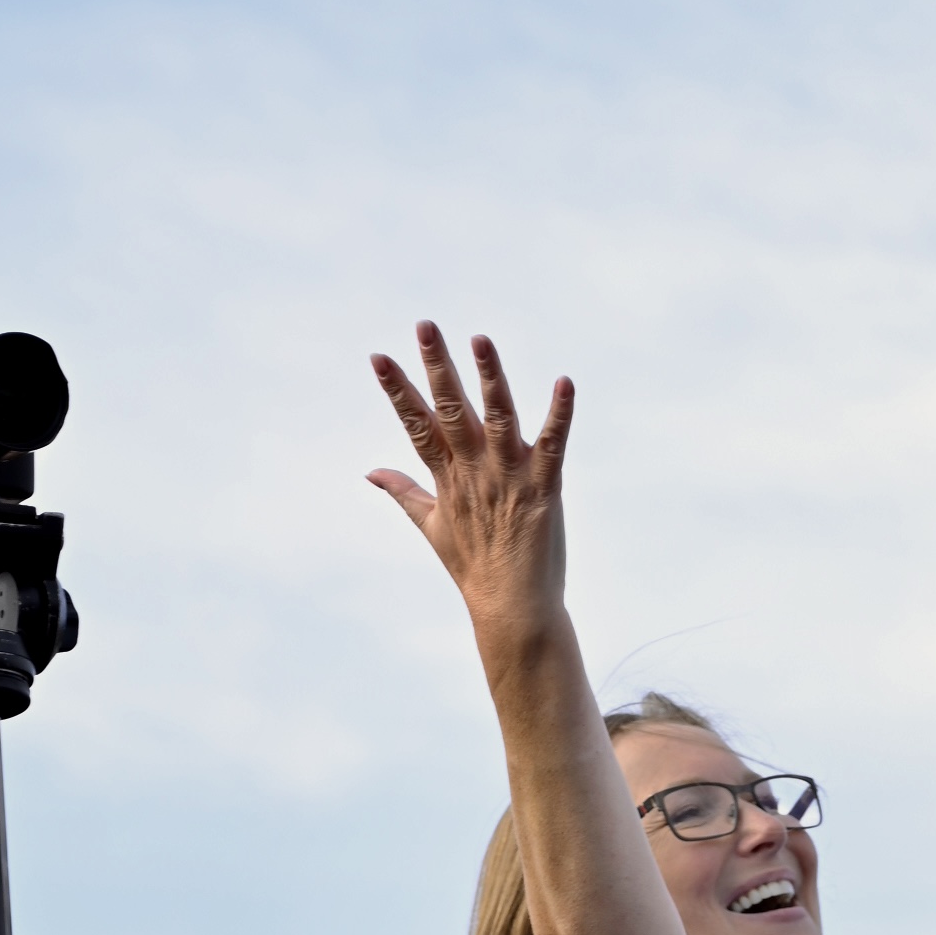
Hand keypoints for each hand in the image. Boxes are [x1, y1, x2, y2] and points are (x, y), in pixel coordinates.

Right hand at [368, 324, 575, 663]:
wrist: (512, 609)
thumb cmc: (474, 568)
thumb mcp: (431, 526)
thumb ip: (404, 492)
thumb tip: (371, 472)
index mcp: (447, 476)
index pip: (416, 424)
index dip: (397, 390)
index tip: (377, 357)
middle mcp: (474, 471)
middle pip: (451, 410)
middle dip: (436, 366)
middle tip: (424, 325)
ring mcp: (509, 477)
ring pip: (498, 418)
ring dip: (489, 378)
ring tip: (479, 339)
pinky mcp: (544, 488)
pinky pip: (553, 443)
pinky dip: (560, 413)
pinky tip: (564, 381)